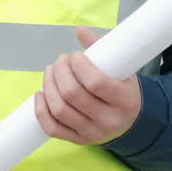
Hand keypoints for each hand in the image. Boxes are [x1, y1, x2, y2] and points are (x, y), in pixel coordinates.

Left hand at [34, 26, 141, 144]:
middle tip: (60, 61)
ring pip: (59, 110)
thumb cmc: (123, 88)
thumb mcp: (121, 68)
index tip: (75, 56)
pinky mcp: (78, 140)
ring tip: (50, 72)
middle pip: (72, 95)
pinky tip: (40, 93)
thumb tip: (79, 30)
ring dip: (48, 86)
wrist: (131, 121)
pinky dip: (40, 110)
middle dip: (60, 72)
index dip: (79, 65)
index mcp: (125, 100)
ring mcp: (92, 133)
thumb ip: (102, 47)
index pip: (95, 83)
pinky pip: (52, 128)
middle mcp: (109, 120)